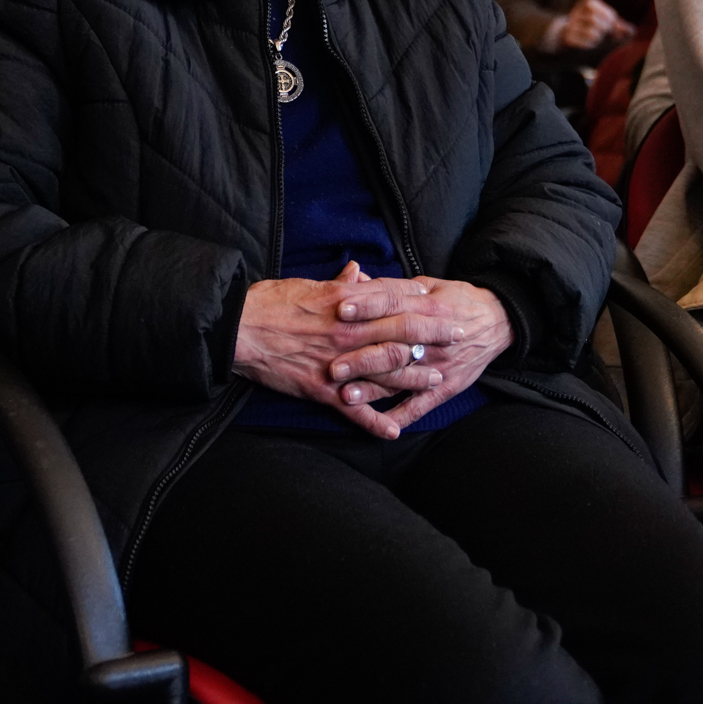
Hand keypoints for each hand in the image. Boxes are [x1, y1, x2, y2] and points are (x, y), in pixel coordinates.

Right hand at [235, 260, 511, 439]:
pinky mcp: (323, 389)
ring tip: (439, 379)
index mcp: (347, 304)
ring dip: (417, 376)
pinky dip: (376, 423)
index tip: (441, 301)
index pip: (394, 298)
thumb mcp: (307, 285)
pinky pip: (355, 410)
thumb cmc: (271, 302)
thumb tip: (358, 272)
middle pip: (404, 330)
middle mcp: (350, 331)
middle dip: (436, 332)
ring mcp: (340, 363)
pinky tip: (395, 431)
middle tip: (462, 334)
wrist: (239, 329)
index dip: (421, 300)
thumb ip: (338, 283)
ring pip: (388, 370)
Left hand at [329, 276, 511, 435]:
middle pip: (393, 346)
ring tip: (345, 397)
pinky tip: (380, 426)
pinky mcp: (448, 386)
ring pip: (402, 379)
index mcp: (426, 307)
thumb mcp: (430, 284)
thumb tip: (358, 280)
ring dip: (373, 390)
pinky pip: (422, 405)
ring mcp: (439, 365)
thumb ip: (394, 287)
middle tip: (331, 366)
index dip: (366, 306)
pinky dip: (401, 417)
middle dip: (361, 357)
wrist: (500, 320)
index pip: (393, 303)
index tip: (339, 309)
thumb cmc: (458, 300)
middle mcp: (431, 338)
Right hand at [558, 0, 628, 52]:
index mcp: (588, 2)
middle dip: (605, 29)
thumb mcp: (604, 21)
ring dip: (598, 37)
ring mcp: (571, 24)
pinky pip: (584, 42)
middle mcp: (578, 11)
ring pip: (592, 32)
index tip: (613, 26)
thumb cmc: (590, 25)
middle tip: (605, 32)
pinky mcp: (568, 37)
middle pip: (597, 20)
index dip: (613, 21)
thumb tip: (632, 31)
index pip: (607, 12)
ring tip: (597, 37)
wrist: (566, 32)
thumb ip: (617, 25)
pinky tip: (589, 42)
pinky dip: (590, 44)